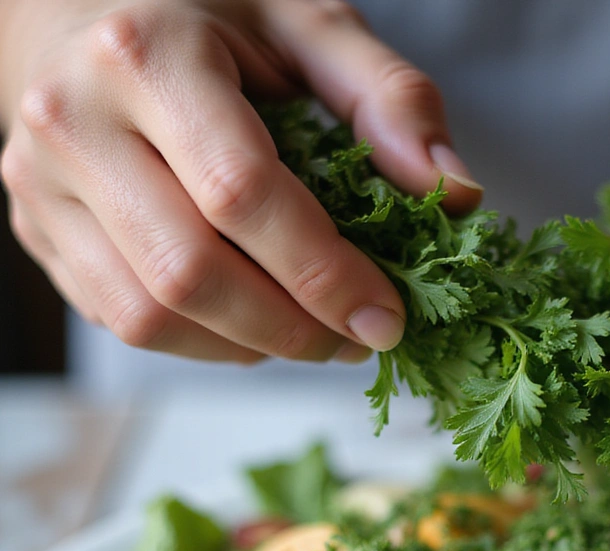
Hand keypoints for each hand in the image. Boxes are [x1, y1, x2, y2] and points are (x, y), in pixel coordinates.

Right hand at [0, 0, 480, 362]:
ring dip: (249, 347)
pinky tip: (253, 323)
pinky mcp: (37, 230)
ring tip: (312, 335)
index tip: (388, 318)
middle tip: (356, 340)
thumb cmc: (205, 12)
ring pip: (148, 316)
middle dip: (293, 329)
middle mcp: (72, 122)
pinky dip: (203, 342)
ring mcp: (39, 184)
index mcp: (146, 55)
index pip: (242, 195)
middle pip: (191, 274)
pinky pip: (123, 321)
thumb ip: (389, 98)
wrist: (76, 4)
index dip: (325, 274)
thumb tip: (457, 193)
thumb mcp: (306, 23)